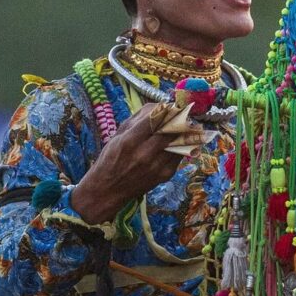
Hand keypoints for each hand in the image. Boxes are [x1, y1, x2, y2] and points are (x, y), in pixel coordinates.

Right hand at [71, 102, 185, 223]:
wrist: (109, 189)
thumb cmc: (111, 159)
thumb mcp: (118, 135)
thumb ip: (138, 120)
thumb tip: (160, 106)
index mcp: (129, 141)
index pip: (154, 120)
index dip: (166, 110)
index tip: (171, 106)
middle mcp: (144, 154)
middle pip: (170, 131)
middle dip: (179, 120)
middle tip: (183, 113)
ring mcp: (157, 166)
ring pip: (179, 143)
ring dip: (184, 132)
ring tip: (186, 125)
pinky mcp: (165, 175)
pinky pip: (179, 155)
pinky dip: (181, 146)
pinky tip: (179, 140)